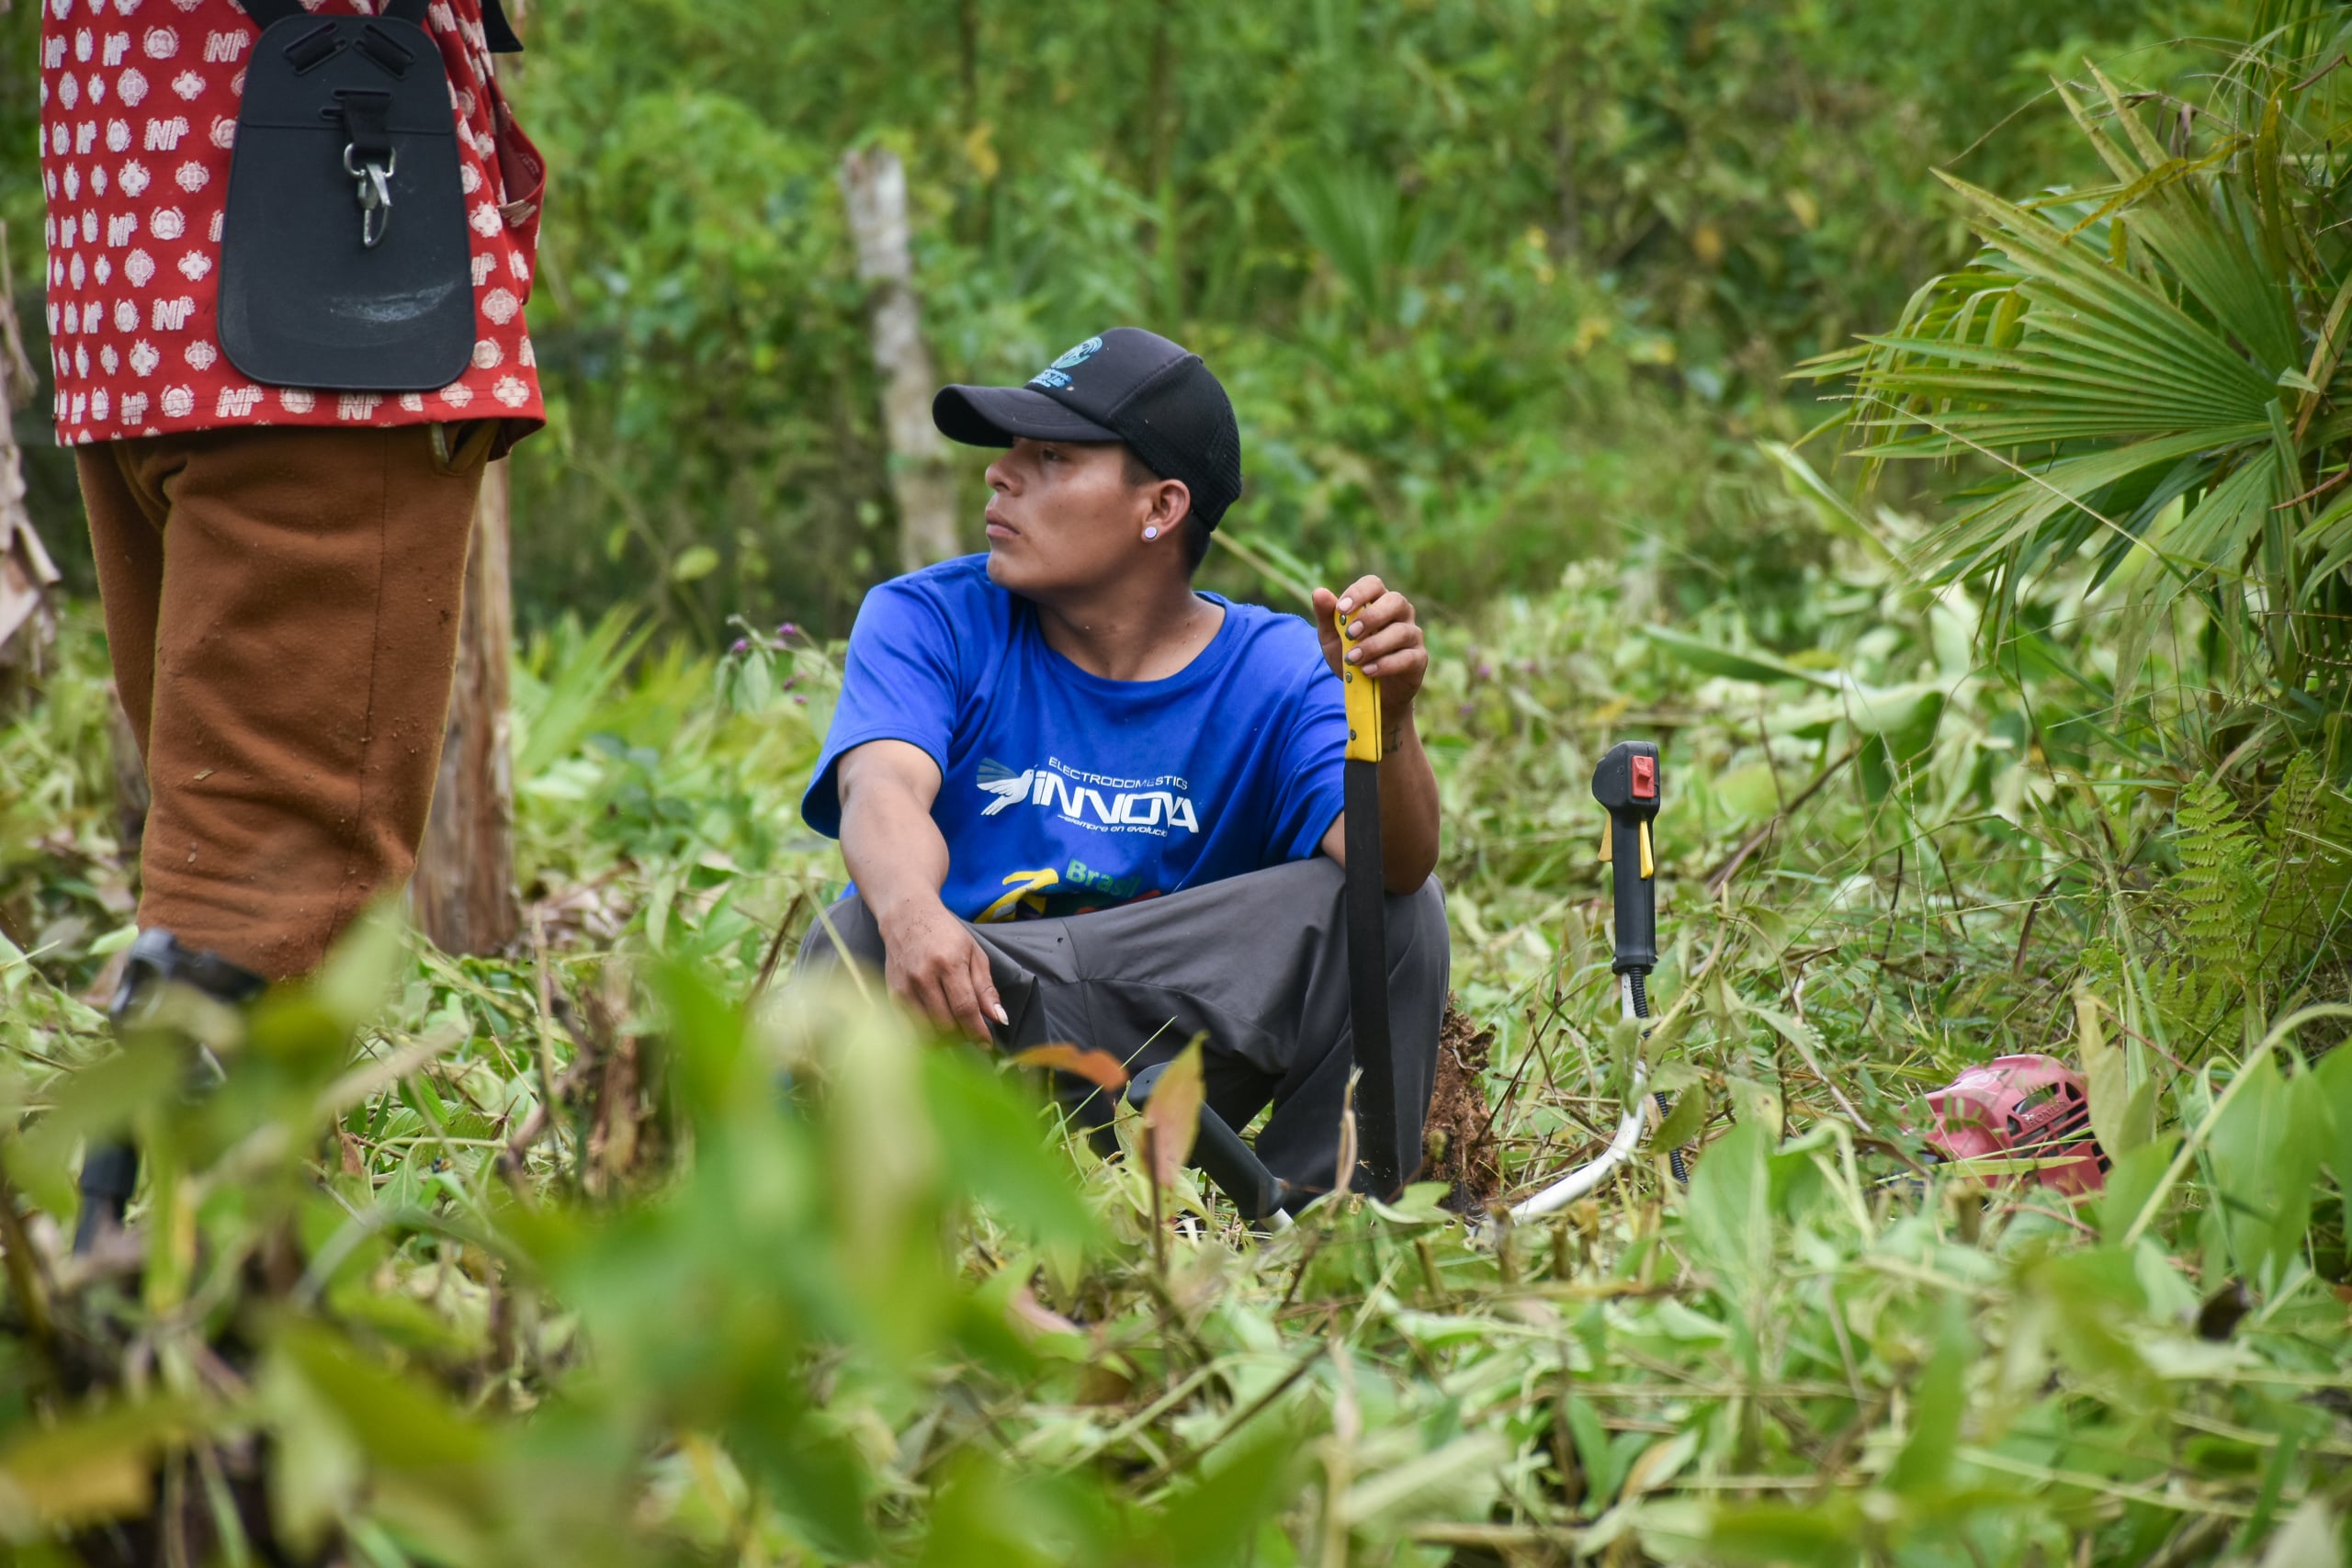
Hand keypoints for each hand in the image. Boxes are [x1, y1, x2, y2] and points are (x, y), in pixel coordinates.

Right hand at [875, 896, 1007, 1042]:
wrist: (907, 917)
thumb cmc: (945, 934)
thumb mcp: (974, 953)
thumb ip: (986, 988)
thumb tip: (999, 1019)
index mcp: (949, 963)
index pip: (965, 1008)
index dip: (977, 1032)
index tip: (986, 1044)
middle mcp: (923, 976)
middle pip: (945, 1024)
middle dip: (962, 1036)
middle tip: (970, 1032)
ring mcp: (904, 987)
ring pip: (926, 1031)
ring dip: (944, 1040)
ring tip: (954, 1031)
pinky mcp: (892, 994)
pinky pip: (907, 1029)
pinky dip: (924, 1036)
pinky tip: (934, 1029)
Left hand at [1314, 575, 1426, 724]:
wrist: (1368, 691)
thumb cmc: (1352, 656)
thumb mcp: (1332, 638)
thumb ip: (1326, 616)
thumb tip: (1319, 592)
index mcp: (1378, 601)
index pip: (1373, 584)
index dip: (1358, 593)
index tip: (1341, 609)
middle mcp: (1400, 613)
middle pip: (1395, 601)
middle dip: (1371, 616)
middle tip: (1350, 633)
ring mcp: (1413, 635)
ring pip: (1401, 632)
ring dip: (1374, 645)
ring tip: (1352, 659)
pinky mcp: (1419, 659)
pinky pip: (1408, 657)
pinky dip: (1386, 664)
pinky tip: (1368, 671)